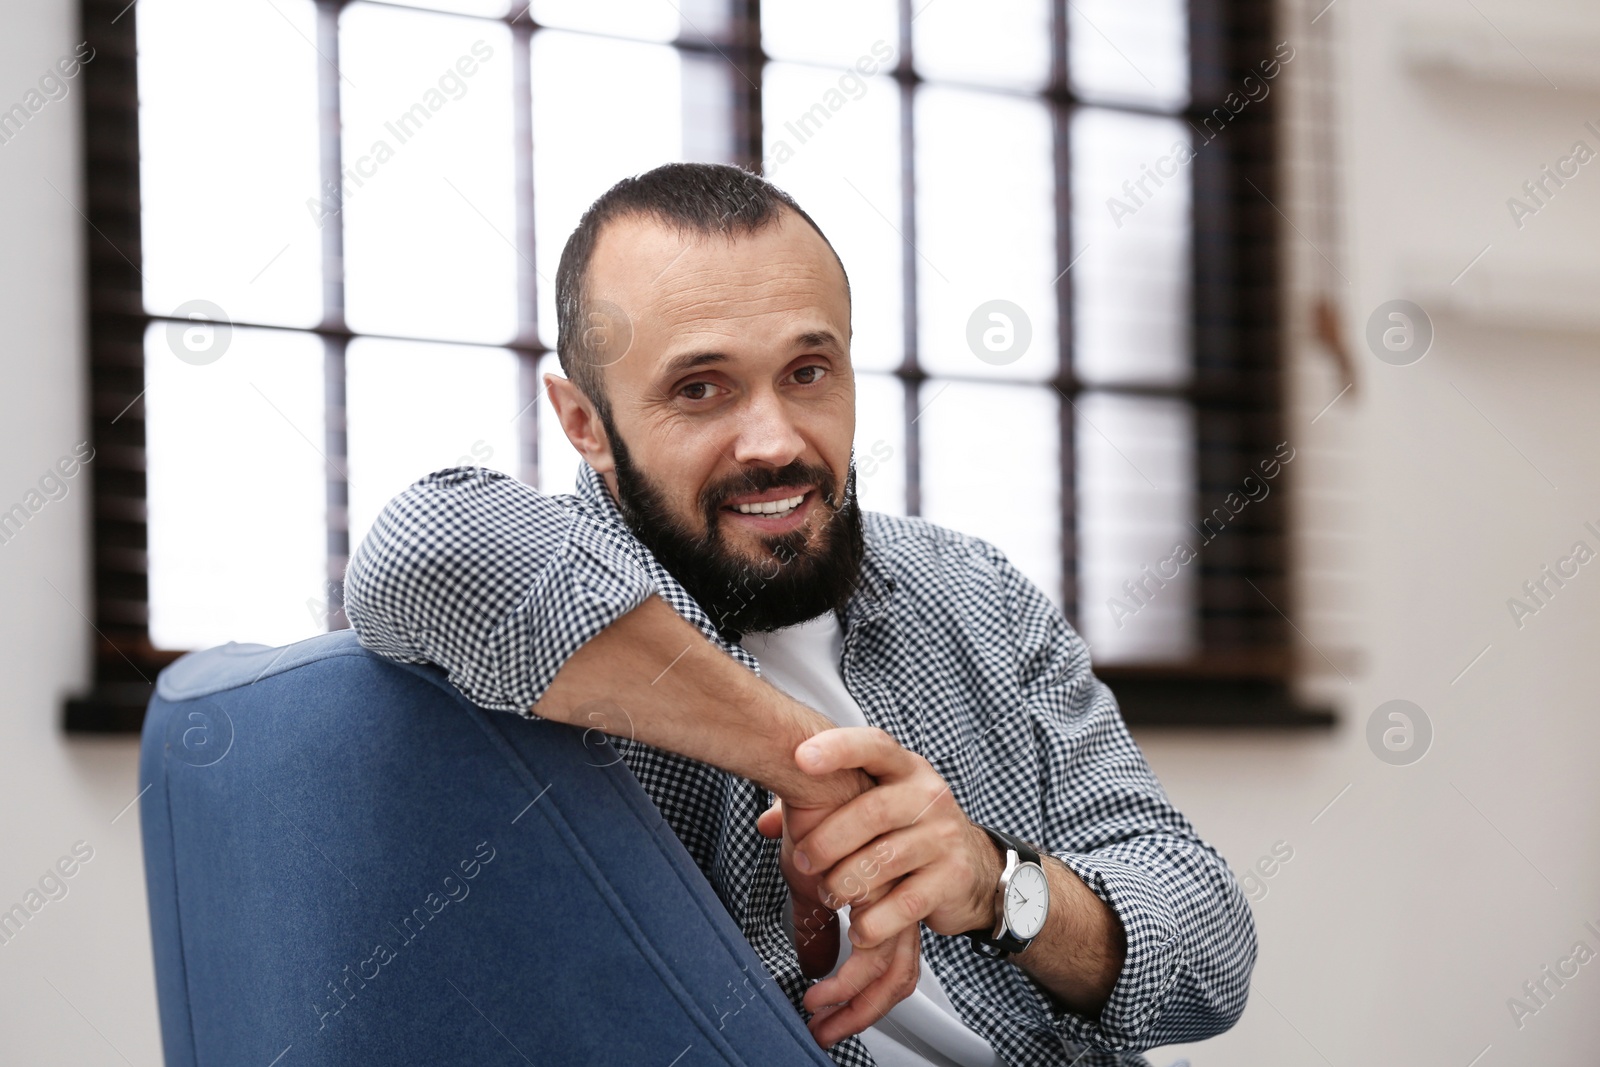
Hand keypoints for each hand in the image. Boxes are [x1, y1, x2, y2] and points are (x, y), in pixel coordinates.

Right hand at [759, 794, 922, 1047]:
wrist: (809, 758)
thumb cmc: (814, 803)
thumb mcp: (814, 865)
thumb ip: (818, 914)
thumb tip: (814, 960)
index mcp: (894, 881)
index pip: (896, 953)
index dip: (870, 995)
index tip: (836, 1020)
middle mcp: (902, 885)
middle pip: (898, 967)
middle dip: (861, 1008)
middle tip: (825, 1030)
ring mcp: (896, 885)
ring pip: (884, 964)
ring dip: (848, 999)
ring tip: (814, 1013)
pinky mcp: (879, 884)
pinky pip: (870, 949)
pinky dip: (843, 980)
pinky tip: (815, 988)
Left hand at [788, 727, 1002, 950]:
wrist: (976, 868)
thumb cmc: (907, 831)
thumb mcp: (874, 805)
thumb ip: (819, 806)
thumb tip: (764, 822)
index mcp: (905, 769)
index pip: (874, 745)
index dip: (838, 749)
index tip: (801, 757)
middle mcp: (929, 795)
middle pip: (872, 811)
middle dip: (826, 840)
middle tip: (800, 864)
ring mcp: (944, 836)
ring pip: (885, 859)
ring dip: (844, 883)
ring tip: (828, 896)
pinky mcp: (952, 878)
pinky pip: (906, 902)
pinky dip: (875, 921)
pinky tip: (858, 929)